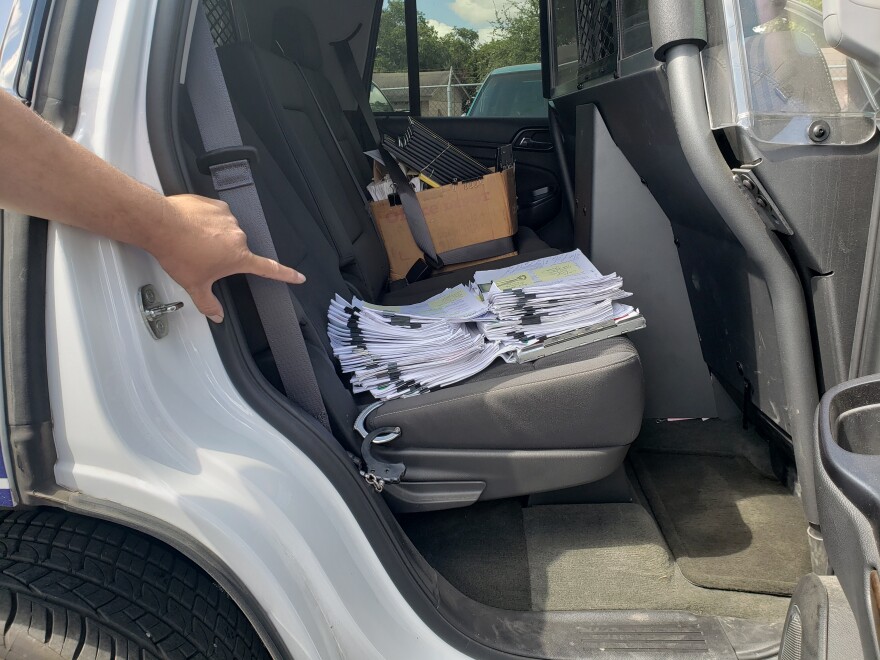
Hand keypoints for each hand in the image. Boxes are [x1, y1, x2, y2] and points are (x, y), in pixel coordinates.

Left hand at [148, 194, 304, 321]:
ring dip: (213, 236)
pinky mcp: (215, 204)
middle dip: (222, 254)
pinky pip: (215, 214)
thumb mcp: (194, 285)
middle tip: (201, 257)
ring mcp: (227, 217)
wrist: (160, 224)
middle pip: (236, 249)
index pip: (269, 268)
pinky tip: (192, 226)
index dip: (286, 274)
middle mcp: (238, 235)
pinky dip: (206, 221)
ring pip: (225, 231)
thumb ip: (208, 303)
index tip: (299, 276)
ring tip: (192, 240)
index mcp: (238, 256)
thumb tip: (217, 316)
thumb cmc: (178, 253)